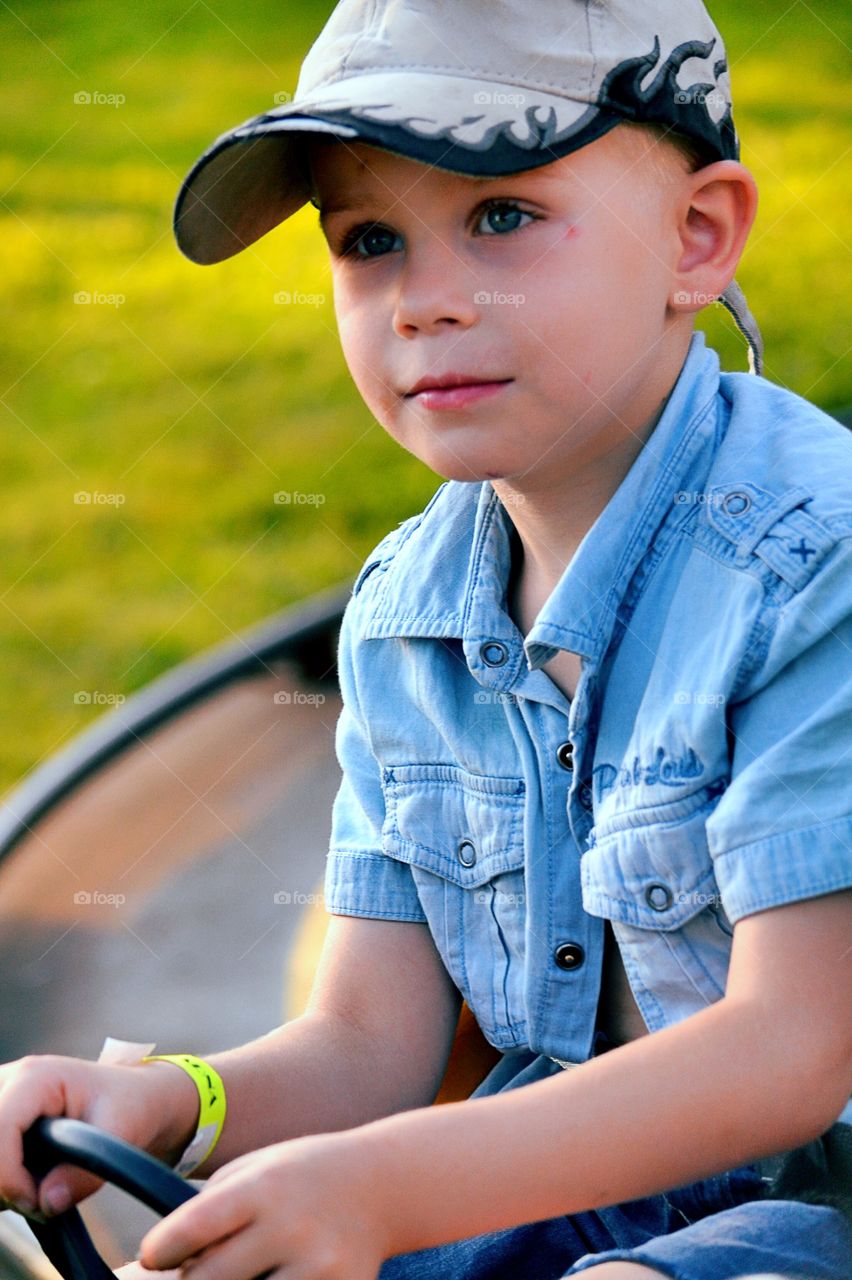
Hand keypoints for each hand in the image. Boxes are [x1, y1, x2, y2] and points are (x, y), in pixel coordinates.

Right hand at [0, 1054, 196, 1216]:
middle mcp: (9, 1080)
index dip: (8, 1175)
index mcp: (36, 1077)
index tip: (36, 1200)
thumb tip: (47, 1203)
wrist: (135, 1099)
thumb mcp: (121, 1136)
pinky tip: (28, 1179)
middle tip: (38, 1197)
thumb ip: (84, 1174)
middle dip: (4, 1181)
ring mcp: (0, 1097)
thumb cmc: (130, 1106)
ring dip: (3, 1182)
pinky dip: (3, 1179)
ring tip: (38, 1185)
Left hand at [138, 1129, 388, 1279]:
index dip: (161, 1248)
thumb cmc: (302, 1175)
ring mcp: (318, 1268)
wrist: (381, 1183)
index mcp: (265, 1187)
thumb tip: (160, 1262)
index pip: (194, 1226)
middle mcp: (291, 1226)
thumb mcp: (257, 1168)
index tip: (151, 1257)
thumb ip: (211, 1206)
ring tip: (233, 1273)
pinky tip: (266, 1279)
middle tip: (195, 1270)